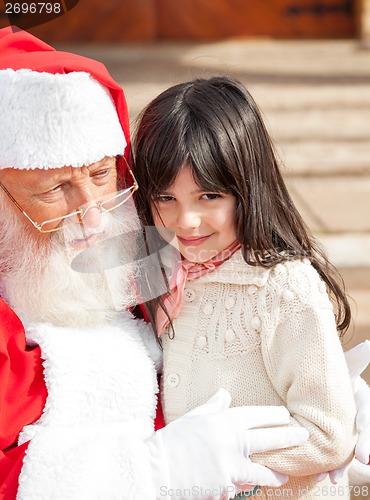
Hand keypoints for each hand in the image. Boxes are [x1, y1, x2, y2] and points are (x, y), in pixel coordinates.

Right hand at [146, 388, 308, 499]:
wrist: (156, 470)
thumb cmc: (173, 441)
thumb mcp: (193, 418)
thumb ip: (213, 407)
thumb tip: (225, 394)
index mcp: (223, 422)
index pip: (255, 416)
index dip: (273, 415)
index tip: (285, 415)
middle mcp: (231, 442)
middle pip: (268, 440)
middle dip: (288, 438)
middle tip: (304, 437)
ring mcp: (230, 467)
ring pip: (261, 471)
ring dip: (275, 472)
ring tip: (284, 473)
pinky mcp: (226, 488)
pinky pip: (239, 487)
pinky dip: (241, 485)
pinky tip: (243, 485)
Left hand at [316, 341, 369, 484]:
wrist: (323, 386)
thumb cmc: (333, 375)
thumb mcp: (344, 366)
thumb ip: (355, 359)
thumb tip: (369, 345)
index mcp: (361, 399)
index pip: (367, 414)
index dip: (366, 429)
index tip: (364, 441)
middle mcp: (358, 417)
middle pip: (364, 435)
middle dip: (364, 448)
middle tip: (363, 461)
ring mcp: (349, 431)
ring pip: (350, 450)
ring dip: (342, 465)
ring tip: (333, 478)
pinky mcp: (338, 441)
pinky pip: (336, 456)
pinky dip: (330, 468)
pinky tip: (322, 479)